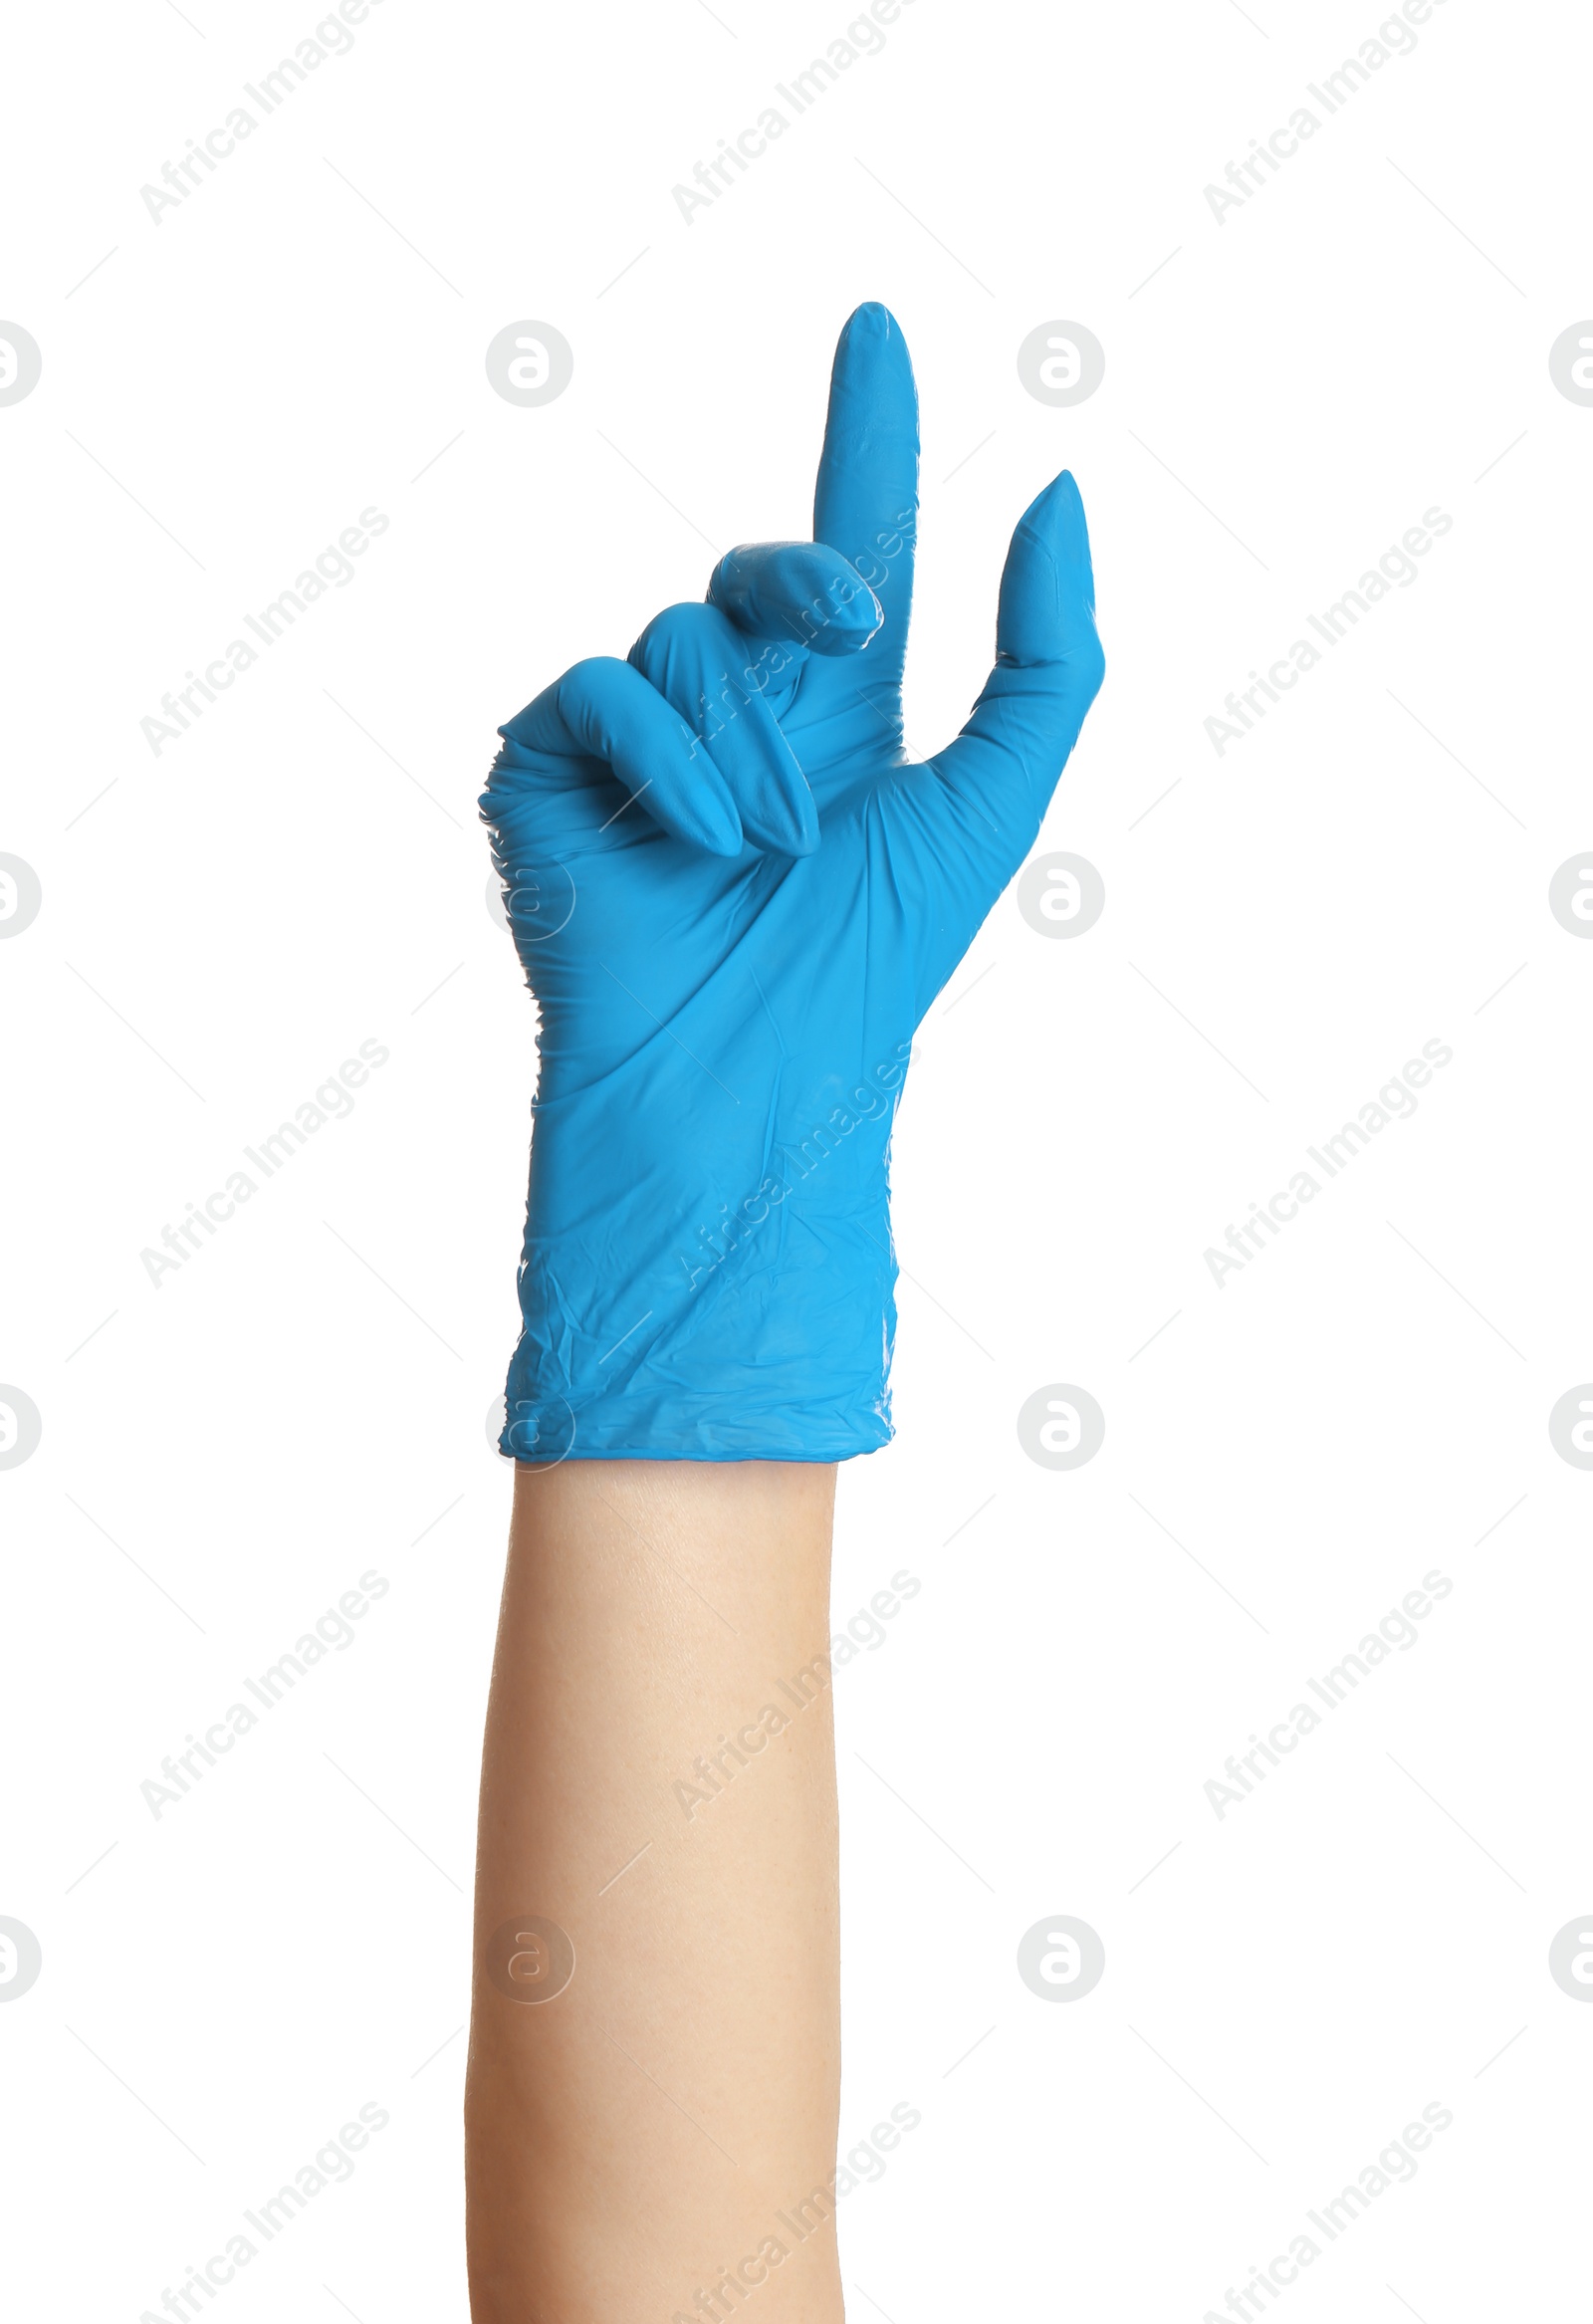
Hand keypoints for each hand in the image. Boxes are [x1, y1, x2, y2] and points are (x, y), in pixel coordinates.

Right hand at [482, 302, 1103, 1462]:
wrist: (753, 1079)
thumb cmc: (874, 965)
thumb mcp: (994, 801)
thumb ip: (1048, 656)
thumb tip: (1054, 488)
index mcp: (838, 719)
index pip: (853, 548)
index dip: (868, 436)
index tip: (880, 327)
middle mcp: (735, 714)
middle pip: (769, 567)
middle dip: (812, 577)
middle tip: (855, 632)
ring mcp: (635, 739)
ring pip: (691, 633)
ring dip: (751, 745)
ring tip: (769, 853)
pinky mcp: (546, 768)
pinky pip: (602, 686)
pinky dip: (664, 757)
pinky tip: (696, 842)